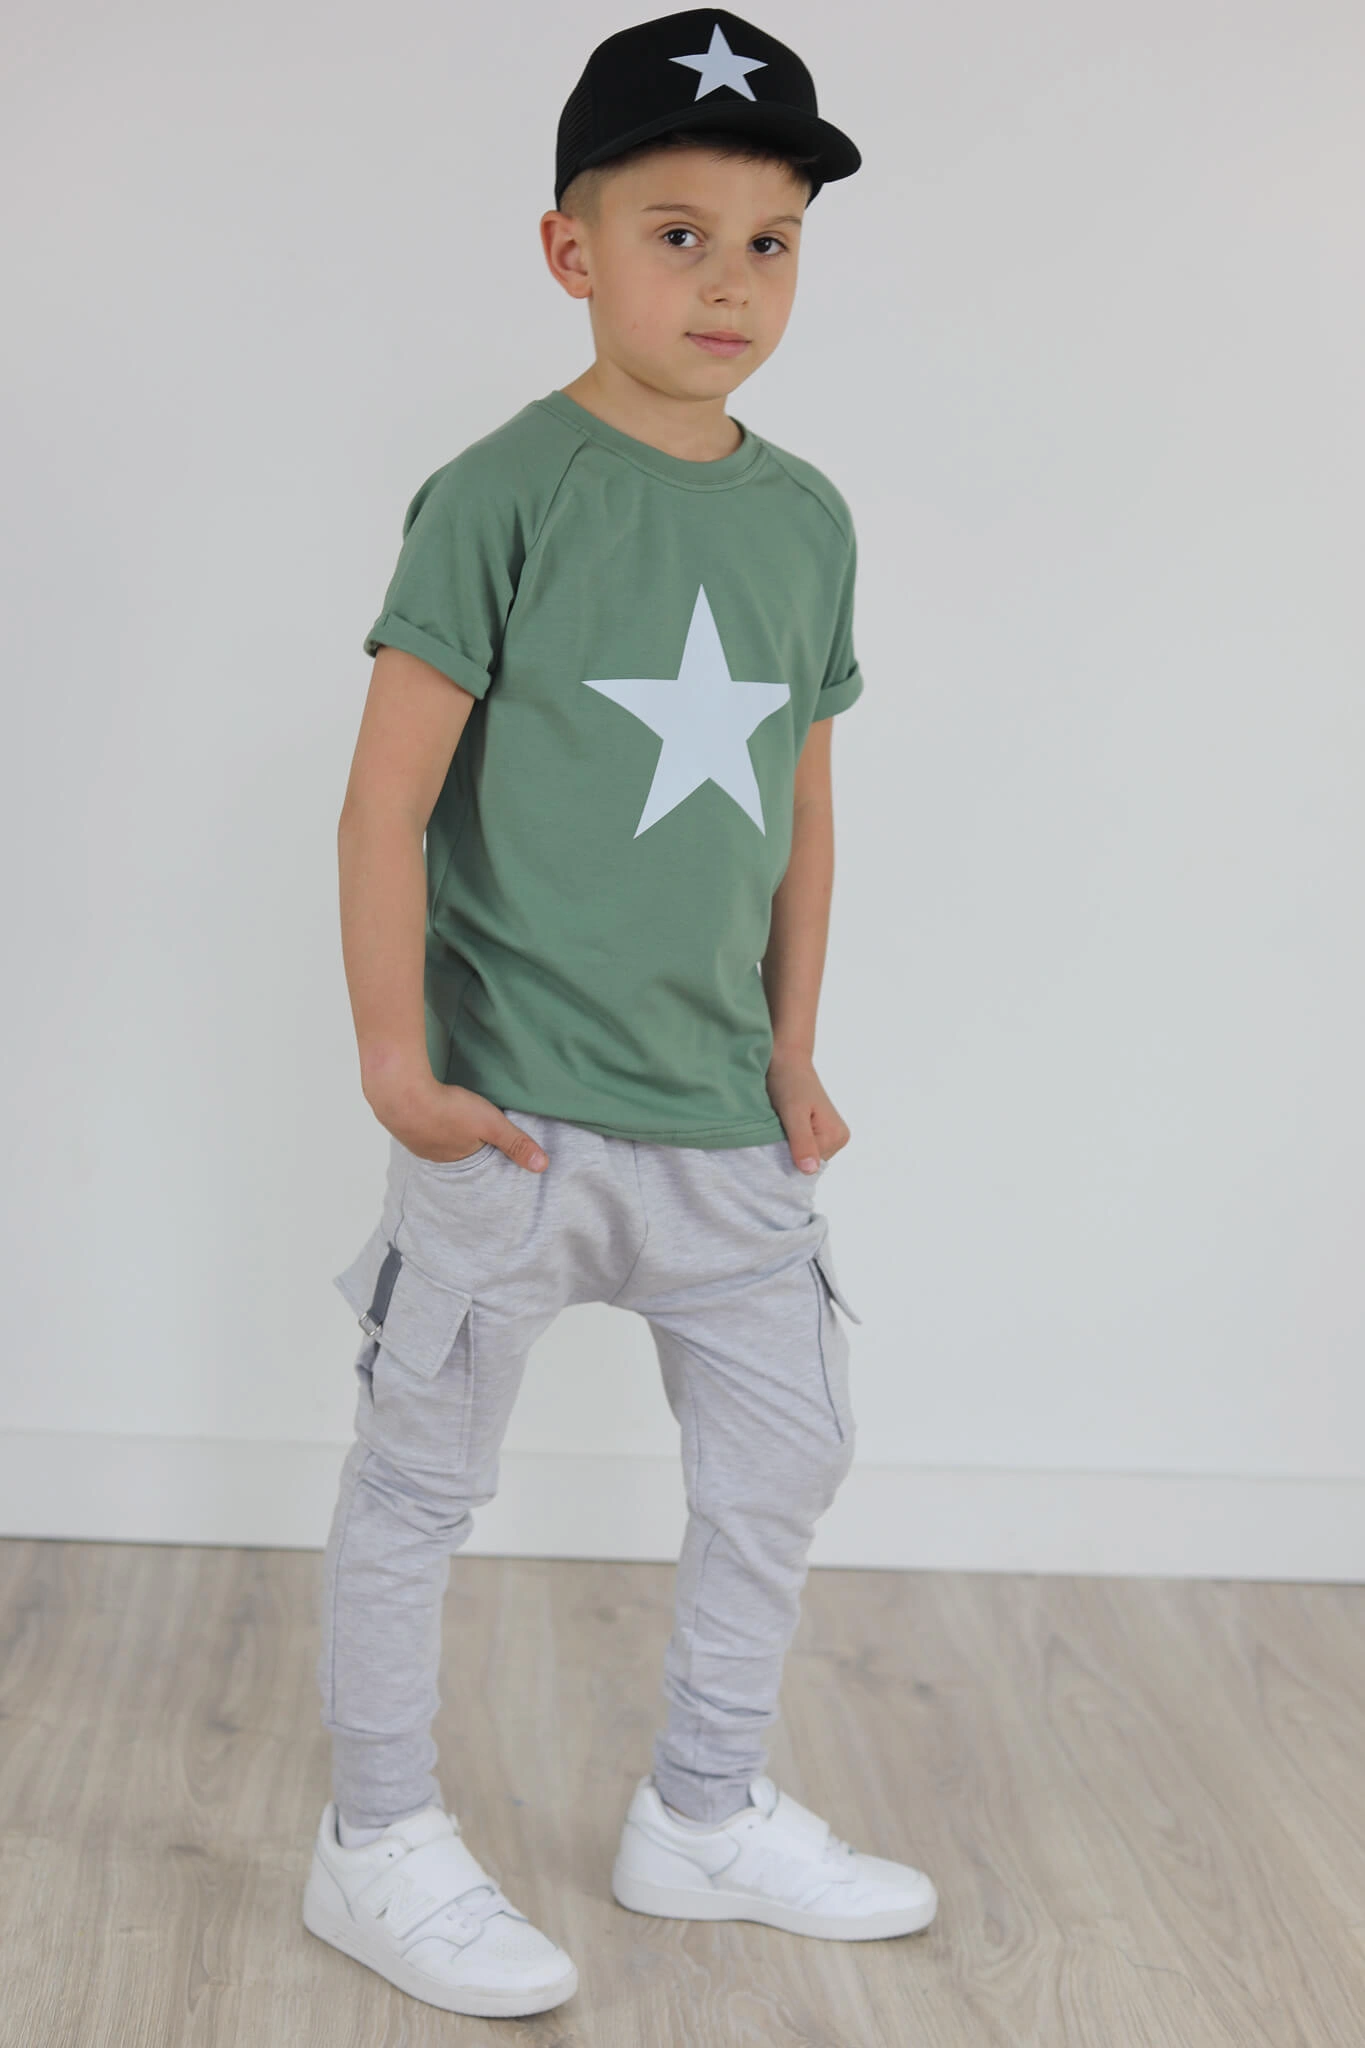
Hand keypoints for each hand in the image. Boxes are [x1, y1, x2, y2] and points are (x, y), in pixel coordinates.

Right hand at [365, 1075, 547, 1172]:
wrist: (399, 1092)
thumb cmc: (448, 1109)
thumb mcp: (491, 1125)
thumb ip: (516, 1143)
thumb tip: (543, 1167)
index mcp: (455, 1159)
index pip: (474, 1157)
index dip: (483, 1145)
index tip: (488, 1134)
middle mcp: (430, 1154)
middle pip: (451, 1146)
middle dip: (460, 1135)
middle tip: (468, 1120)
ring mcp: (410, 1136)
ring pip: (431, 1132)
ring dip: (439, 1122)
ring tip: (448, 1110)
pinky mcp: (396, 1117)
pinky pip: (413, 1118)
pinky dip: (421, 1112)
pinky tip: (425, 1100)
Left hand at [766, 1047, 849, 1173]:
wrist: (787, 1059)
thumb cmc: (789, 1081)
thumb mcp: (793, 1113)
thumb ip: (802, 1141)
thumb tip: (810, 1170)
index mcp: (837, 1136)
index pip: (809, 1167)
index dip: (789, 1157)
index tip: (775, 1140)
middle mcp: (838, 1138)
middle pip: (808, 1162)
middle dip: (788, 1151)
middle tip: (775, 1130)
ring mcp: (829, 1134)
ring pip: (803, 1155)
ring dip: (787, 1145)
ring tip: (779, 1124)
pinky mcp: (818, 1129)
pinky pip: (801, 1145)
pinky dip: (787, 1139)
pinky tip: (781, 1125)